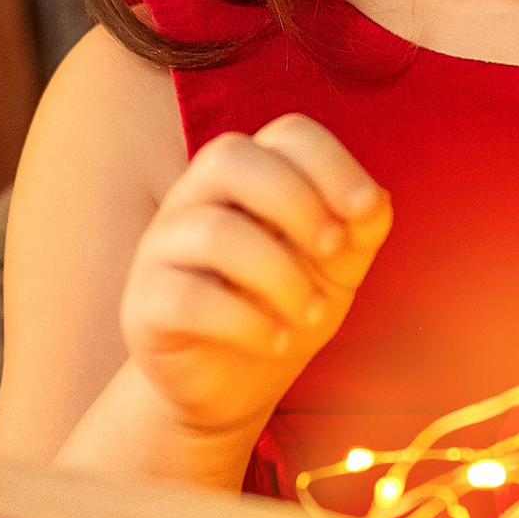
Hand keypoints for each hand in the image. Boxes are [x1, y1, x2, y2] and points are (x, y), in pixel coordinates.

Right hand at [117, 113, 389, 453]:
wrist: (233, 384)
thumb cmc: (286, 305)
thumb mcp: (336, 266)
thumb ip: (360, 229)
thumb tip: (373, 202)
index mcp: (250, 175)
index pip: (286, 134)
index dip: (333, 163)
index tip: (366, 209)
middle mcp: (196, 198)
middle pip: (229, 158)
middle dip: (296, 201)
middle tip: (335, 251)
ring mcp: (162, 248)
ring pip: (213, 231)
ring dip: (281, 274)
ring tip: (312, 314)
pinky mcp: (144, 304)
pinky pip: (188, 298)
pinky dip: (246, 321)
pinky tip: (275, 341)